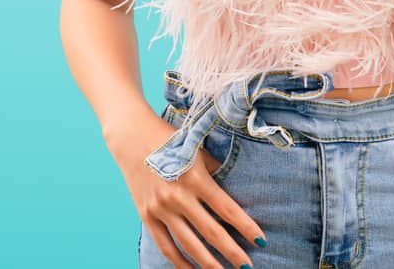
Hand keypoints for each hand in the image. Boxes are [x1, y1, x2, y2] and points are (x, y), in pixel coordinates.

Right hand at [106, 110, 263, 268]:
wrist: (132, 137)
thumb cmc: (170, 142)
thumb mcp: (198, 152)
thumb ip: (215, 173)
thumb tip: (234, 194)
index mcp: (196, 178)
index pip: (227, 209)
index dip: (246, 227)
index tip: (261, 240)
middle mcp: (178, 196)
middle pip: (211, 232)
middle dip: (232, 252)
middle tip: (247, 265)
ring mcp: (161, 208)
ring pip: (189, 244)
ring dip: (208, 263)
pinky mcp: (146, 216)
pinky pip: (165, 245)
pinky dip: (179, 262)